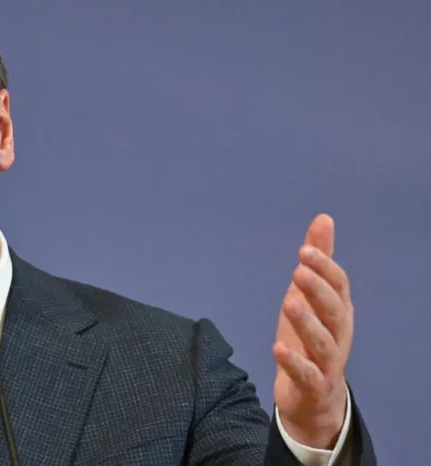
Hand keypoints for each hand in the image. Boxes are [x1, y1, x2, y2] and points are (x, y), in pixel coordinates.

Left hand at [273, 213, 352, 448]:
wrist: (313, 398)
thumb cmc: (310, 338)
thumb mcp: (310, 297)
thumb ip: (317, 262)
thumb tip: (323, 219)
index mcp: (339, 311)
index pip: (340, 286)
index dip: (325, 268)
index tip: (305, 249)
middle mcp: (338, 335)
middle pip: (334, 311)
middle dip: (318, 290)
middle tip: (299, 270)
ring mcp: (328, 362)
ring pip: (323, 342)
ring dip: (306, 322)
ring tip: (288, 303)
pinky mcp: (312, 385)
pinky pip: (306, 374)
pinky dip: (294, 362)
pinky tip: (277, 348)